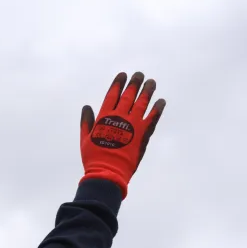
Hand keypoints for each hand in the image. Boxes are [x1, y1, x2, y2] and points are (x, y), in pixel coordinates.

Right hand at [80, 72, 165, 196]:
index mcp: (104, 117)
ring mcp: (133, 124)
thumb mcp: (85, 139)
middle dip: (134, 83)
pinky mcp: (143, 134)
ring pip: (142, 103)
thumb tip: (87, 107)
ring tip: (151, 82)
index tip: (123, 75)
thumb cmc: (94, 158)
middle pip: (129, 95)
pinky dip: (158, 108)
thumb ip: (86, 122)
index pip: (113, 95)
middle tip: (139, 75)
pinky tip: (161, 101)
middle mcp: (120, 117)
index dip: (118, 83)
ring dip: (147, 91)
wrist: (108, 172)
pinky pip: (153, 118)